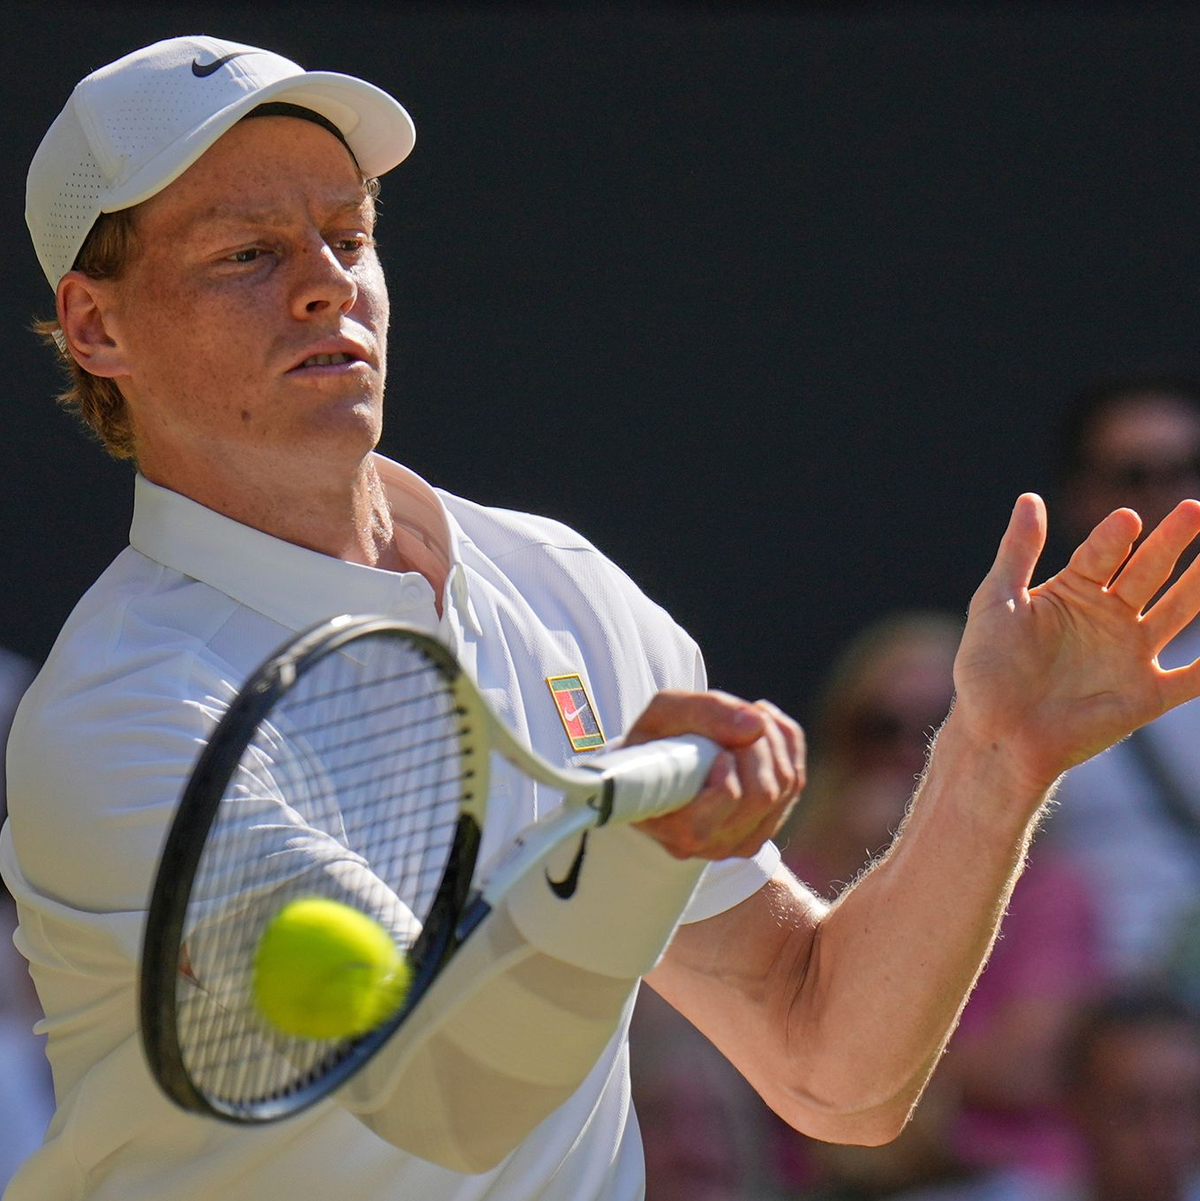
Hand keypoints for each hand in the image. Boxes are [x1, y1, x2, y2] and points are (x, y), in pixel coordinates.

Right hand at [622, 690, 805, 859]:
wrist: (653, 772)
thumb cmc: (654, 744)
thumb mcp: (662, 715)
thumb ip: (703, 713)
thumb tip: (757, 725)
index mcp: (674, 827)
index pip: (726, 798)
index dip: (729, 765)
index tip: (717, 749)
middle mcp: (710, 845)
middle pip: (762, 793)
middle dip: (755, 743)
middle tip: (732, 721)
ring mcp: (740, 842)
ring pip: (784, 786)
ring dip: (771, 738)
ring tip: (743, 719)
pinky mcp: (764, 828)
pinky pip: (795, 782)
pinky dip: (785, 744)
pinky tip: (759, 730)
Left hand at [951, 493, 1199, 792]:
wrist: (997, 733)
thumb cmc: (987, 668)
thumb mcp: (996, 601)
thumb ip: (1018, 552)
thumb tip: (1029, 498)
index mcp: (1073, 593)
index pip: (1102, 554)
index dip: (1114, 537)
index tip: (1128, 519)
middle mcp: (1108, 618)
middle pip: (1148, 571)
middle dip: (1172, 541)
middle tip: (1195, 509)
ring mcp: (1131, 654)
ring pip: (1179, 611)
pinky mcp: (1147, 694)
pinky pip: (1194, 677)